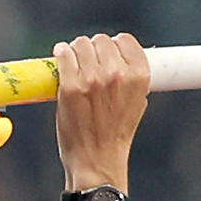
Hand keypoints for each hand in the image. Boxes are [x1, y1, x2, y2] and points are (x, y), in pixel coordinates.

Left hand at [55, 33, 149, 188]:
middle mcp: (117, 74)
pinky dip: (61, 53)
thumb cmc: (115, 134)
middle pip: (101, 40)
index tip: (107, 52)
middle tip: (88, 61)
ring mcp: (93, 79)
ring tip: (74, 61)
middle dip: (94, 48)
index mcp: (139, 76)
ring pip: (81, 44)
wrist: (97, 160)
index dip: (115, 45)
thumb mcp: (136, 103)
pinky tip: (61, 56)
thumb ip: (131, 78)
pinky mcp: (71, 87)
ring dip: (76, 50)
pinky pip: (64, 56)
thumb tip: (119, 57)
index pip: (126, 41)